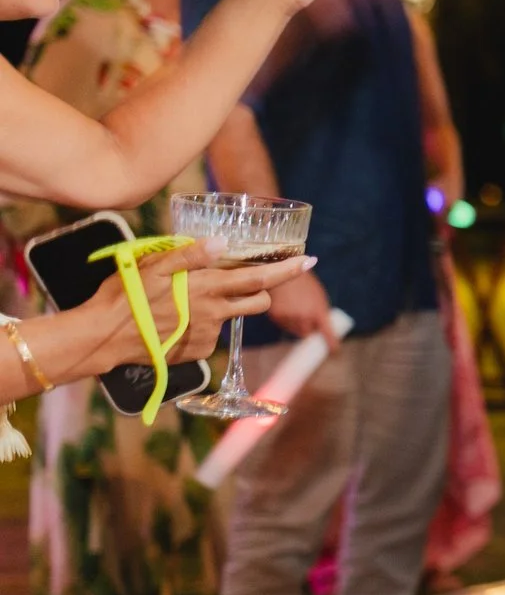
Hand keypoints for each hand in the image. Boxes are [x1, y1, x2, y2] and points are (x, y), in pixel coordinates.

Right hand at [73, 241, 313, 366]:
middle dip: (260, 292)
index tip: (310, 260)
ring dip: (220, 308)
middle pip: (258, 302)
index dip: (287, 270)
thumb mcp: (154, 264)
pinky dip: (200, 325)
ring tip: (183, 302)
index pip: (259, 278)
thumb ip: (191, 253)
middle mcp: (215, 313)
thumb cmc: (125, 294)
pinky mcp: (198, 352)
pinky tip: (174, 320)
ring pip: (231, 317)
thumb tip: (223, 242)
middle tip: (240, 282)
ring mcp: (209, 335)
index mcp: (208, 287)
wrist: (104, 336)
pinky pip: (210, 335)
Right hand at [262, 264, 339, 347]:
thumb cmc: (302, 280)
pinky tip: (283, 304)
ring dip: (295, 324)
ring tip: (293, 305)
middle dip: (307, 329)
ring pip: (294, 329)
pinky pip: (282, 323)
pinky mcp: (276, 317)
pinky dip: (284, 318)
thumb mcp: (317, 295)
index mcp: (319, 311)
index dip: (332, 344)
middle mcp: (305, 317)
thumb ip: (318, 311)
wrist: (280, 268)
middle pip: (307, 333)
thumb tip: (318, 327)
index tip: (335, 352)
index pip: (328, 333)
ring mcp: (290, 318)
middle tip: (306, 318)